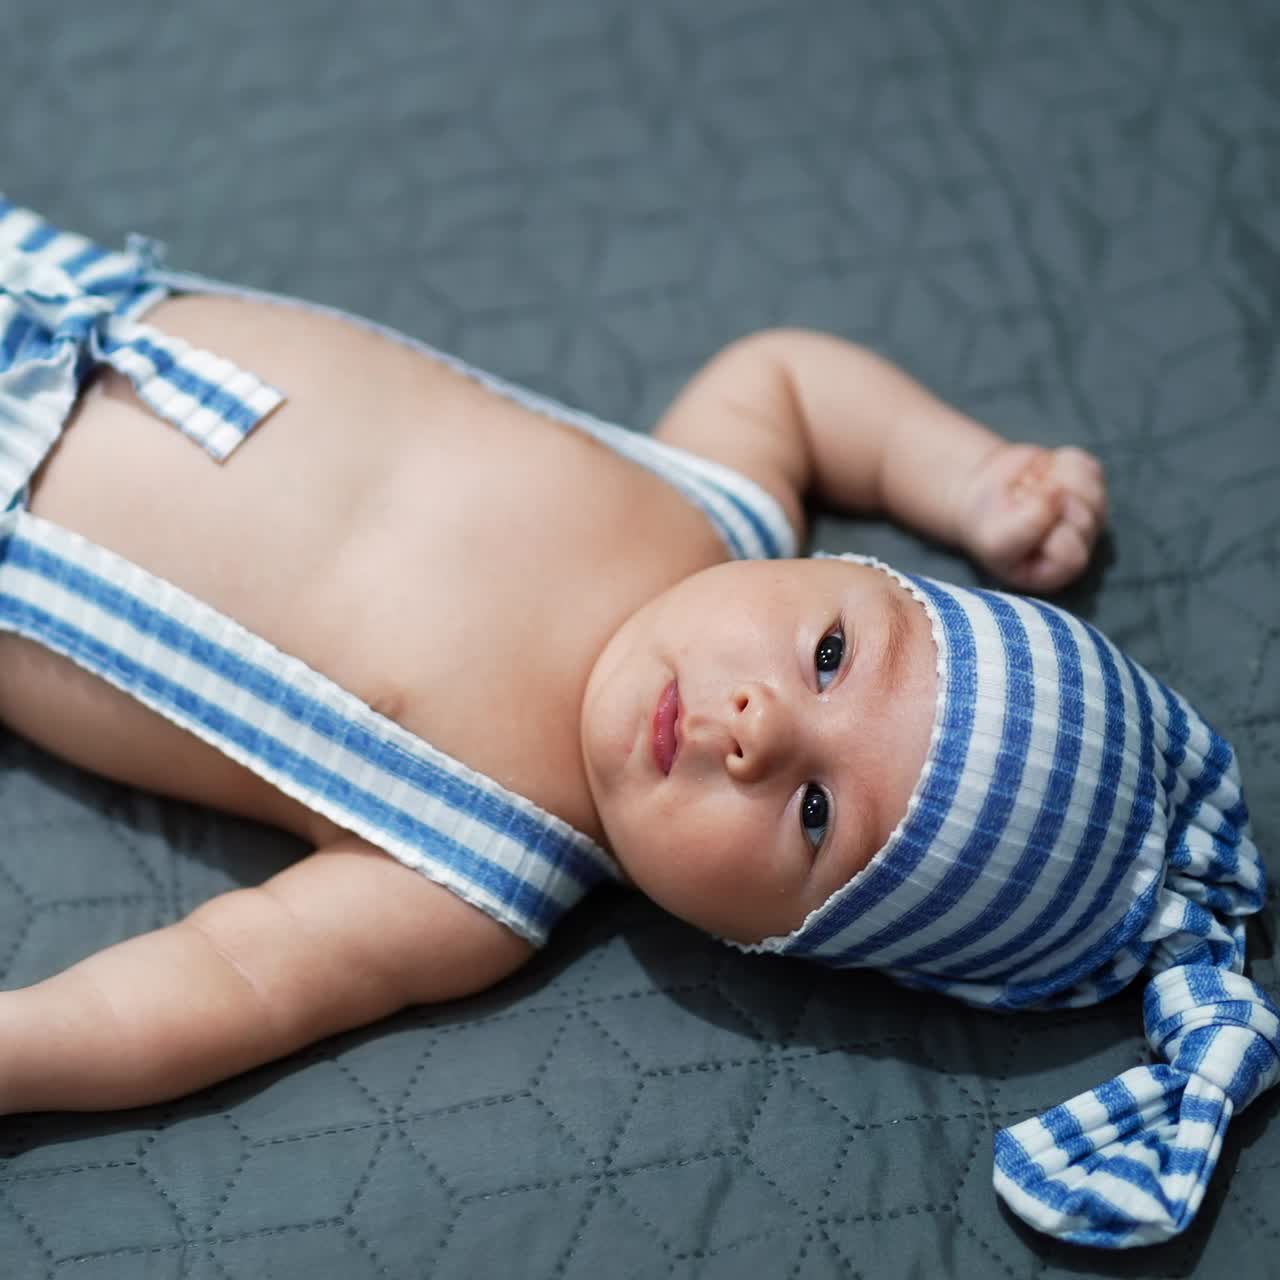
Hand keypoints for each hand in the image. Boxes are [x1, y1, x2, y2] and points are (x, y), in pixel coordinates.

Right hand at [957, 444, 1106, 592]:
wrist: (982, 489)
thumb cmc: (987, 523)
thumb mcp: (995, 538)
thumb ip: (1026, 528)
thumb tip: (1058, 493)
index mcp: (1055, 571)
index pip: (1072, 556)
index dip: (1048, 530)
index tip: (1022, 517)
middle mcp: (1078, 546)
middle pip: (1086, 522)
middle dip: (1051, 503)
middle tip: (1024, 500)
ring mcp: (1088, 515)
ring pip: (1092, 493)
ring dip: (1056, 481)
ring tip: (1032, 487)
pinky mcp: (1091, 486)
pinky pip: (1089, 468)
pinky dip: (1061, 464)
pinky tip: (1044, 474)